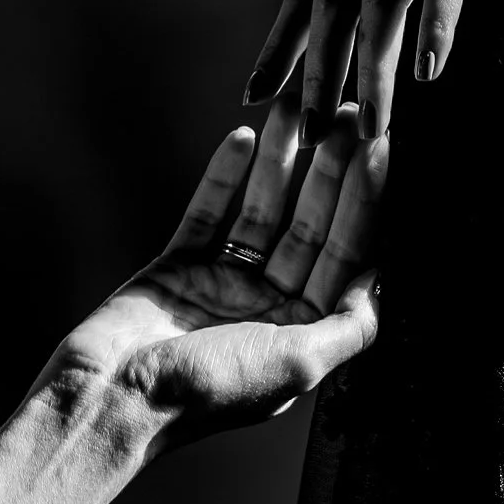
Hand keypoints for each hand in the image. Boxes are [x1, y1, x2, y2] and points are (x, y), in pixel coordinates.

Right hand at [36, 97, 383, 443]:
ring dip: (280, 161)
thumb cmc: (210, 391)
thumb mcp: (298, 364)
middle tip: (345, 112)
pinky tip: (244, 138)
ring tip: (295, 107)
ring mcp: (222, 284)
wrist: (117, 397)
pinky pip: (208, 213)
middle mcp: (268, 308)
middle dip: (329, 170)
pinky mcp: (177, 266)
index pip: (344, 258)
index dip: (364, 202)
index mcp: (302, 334)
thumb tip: (385, 285)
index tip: (379, 146)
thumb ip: (348, 326)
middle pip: (308, 227)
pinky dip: (224, 176)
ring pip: (261, 211)